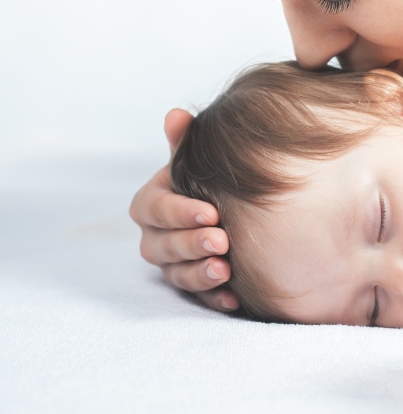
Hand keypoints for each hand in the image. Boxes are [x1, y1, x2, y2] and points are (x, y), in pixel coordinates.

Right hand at [129, 108, 238, 311]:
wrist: (238, 207)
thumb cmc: (210, 182)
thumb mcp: (198, 164)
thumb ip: (186, 144)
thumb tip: (176, 114)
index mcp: (153, 204)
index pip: (153, 209)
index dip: (178, 212)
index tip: (211, 212)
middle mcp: (157, 237)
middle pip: (162, 246)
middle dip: (191, 244)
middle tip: (222, 241)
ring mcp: (174, 265)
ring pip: (177, 274)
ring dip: (200, 274)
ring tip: (226, 269)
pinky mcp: (197, 286)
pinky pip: (200, 298)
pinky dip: (215, 298)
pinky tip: (235, 297)